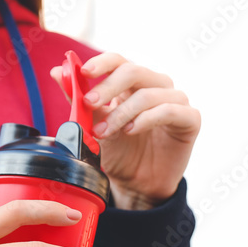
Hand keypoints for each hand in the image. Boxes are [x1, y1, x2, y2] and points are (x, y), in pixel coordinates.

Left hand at [51, 52, 200, 209]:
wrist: (138, 185)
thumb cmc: (119, 152)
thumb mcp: (95, 125)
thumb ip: (79, 100)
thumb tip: (57, 71)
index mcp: (133, 83)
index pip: (119, 61)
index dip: (102, 63)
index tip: (84, 72)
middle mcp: (157, 86)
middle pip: (133, 71)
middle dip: (108, 87)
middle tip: (88, 104)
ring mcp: (176, 101)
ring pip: (147, 95)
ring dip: (121, 113)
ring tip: (104, 132)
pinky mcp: (190, 120)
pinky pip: (169, 110)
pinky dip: (146, 119)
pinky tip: (131, 131)